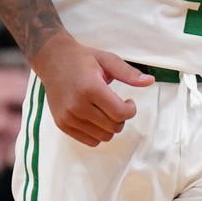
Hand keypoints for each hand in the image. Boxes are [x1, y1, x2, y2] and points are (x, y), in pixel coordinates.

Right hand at [34, 32, 152, 146]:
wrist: (51, 59)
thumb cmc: (81, 59)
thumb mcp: (107, 60)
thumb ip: (129, 73)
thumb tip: (150, 81)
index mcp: (90, 88)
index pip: (120, 113)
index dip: (131, 110)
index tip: (129, 102)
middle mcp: (77, 105)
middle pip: (113, 127)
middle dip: (121, 118)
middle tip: (116, 105)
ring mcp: (68, 117)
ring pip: (103, 137)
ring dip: (110, 127)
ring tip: (105, 111)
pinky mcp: (62, 124)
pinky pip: (90, 141)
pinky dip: (98, 133)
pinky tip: (95, 117)